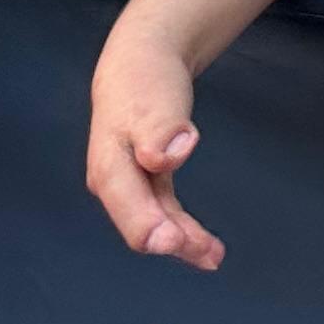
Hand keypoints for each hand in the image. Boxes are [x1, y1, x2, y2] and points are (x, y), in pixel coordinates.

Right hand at [87, 30, 221, 269]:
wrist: (139, 65)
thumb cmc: (143, 83)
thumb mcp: (151, 99)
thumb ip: (158, 129)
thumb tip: (164, 156)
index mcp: (109, 165)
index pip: (127, 204)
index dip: (149, 227)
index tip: (173, 241)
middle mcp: (115, 182)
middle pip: (142, 220)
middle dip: (172, 242)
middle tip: (208, 256)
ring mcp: (131, 184)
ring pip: (157, 220)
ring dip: (183, 242)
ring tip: (214, 258)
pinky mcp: (148, 181)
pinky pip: (166, 210)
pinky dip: (184, 227)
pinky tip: (204, 244)